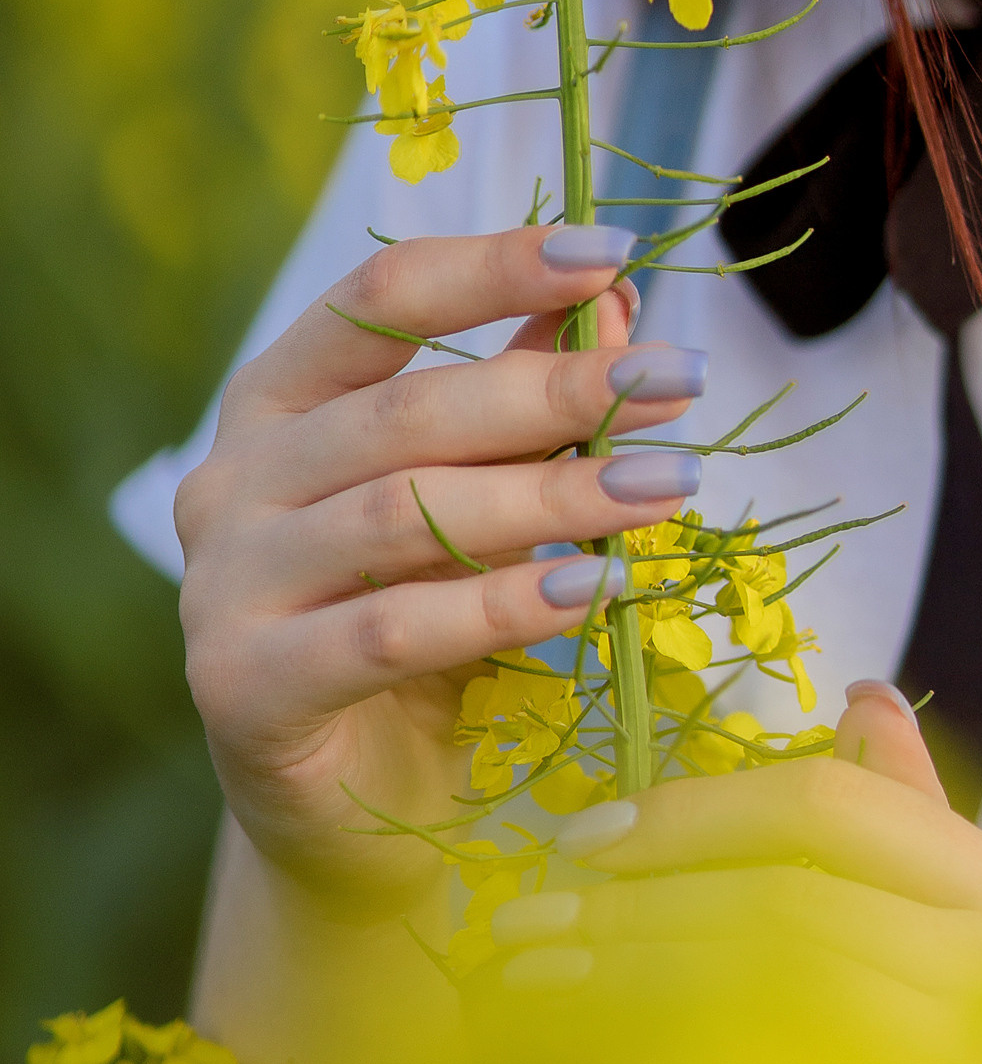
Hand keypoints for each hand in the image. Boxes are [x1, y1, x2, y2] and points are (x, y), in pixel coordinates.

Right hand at [174, 224, 706, 921]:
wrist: (351, 810)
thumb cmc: (424, 628)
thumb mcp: (481, 501)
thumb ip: (529, 405)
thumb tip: (620, 304)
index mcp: (275, 405)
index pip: (376, 300)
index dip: (493, 266)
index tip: (612, 252)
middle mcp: (230, 481)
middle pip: (405, 409)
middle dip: (554, 389)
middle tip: (677, 383)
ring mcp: (223, 586)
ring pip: (401, 515)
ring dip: (551, 494)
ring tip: (667, 487)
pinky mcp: (244, 688)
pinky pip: (390, 631)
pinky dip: (503, 605)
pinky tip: (597, 591)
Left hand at [490, 681, 981, 1063]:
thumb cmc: (962, 1059)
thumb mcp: (942, 925)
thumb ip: (899, 818)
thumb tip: (863, 696)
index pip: (831, 807)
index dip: (692, 811)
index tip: (580, 838)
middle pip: (788, 906)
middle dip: (637, 908)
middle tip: (524, 924)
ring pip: (766, 1001)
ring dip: (634, 984)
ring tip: (539, 983)